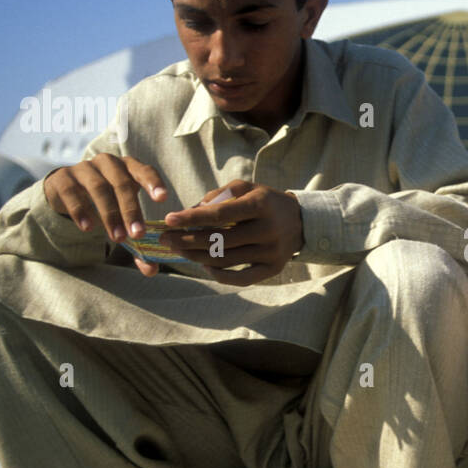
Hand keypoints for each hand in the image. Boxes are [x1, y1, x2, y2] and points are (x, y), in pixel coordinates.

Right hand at [43, 153, 168, 276]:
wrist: (66, 189)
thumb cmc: (106, 202)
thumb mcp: (122, 216)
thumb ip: (136, 240)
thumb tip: (151, 271)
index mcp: (128, 167)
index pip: (144, 170)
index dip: (153, 183)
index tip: (163, 199)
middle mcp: (108, 163)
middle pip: (122, 184)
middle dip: (131, 210)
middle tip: (138, 234)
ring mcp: (84, 168)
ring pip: (99, 188)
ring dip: (110, 214)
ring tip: (117, 238)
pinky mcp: (63, 178)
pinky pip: (72, 193)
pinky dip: (81, 210)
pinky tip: (88, 228)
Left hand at [159, 180, 302, 286]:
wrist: (301, 221)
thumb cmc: (265, 201)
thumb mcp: (246, 188)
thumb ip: (218, 196)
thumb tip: (190, 212)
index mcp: (261, 205)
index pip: (219, 214)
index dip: (191, 218)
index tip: (168, 220)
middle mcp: (268, 230)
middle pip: (219, 241)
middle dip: (187, 241)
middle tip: (165, 239)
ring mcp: (272, 252)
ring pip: (226, 260)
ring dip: (196, 257)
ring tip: (179, 250)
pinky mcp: (273, 269)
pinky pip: (241, 278)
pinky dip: (219, 275)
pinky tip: (204, 265)